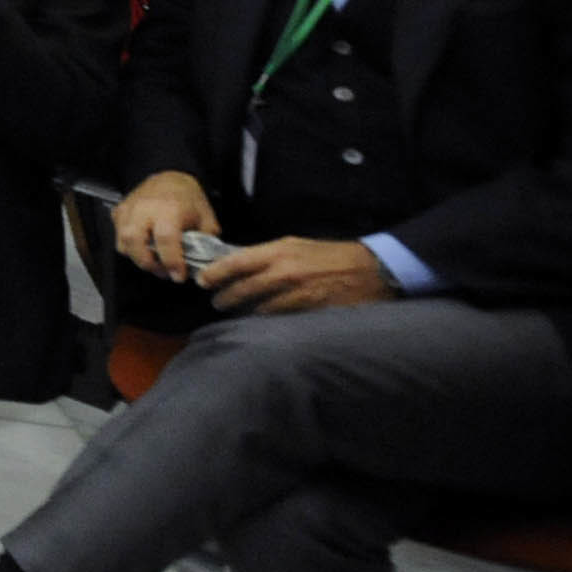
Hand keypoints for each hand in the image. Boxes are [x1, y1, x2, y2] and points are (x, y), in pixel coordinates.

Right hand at [112, 170, 218, 279]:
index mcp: (170, 208)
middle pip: (135, 242)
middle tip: (164, 271)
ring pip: (123, 242)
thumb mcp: (206, 220)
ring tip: (154, 261)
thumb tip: (203, 265)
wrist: (171, 178)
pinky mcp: (119, 211)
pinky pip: (117, 236)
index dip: (172, 262)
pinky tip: (144, 248)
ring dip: (138, 258)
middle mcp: (146, 208)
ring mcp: (130, 209)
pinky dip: (129, 247)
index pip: (166, 239)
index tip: (179, 276)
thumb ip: (205, 244)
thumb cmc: (188, 199)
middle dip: (149, 263)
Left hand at [203, 235, 394, 314]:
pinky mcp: (310, 313)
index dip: (215, 273)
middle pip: (243, 290)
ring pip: (259, 309)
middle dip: (225, 299)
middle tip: (216, 303)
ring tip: (235, 315)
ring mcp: (297, 295)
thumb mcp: (296, 245)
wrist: (370, 270)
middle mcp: (284, 273)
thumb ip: (268, 256)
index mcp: (279, 251)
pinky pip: (281, 321)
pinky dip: (268, 323)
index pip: (236, 263)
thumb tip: (240, 266)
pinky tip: (260, 326)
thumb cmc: (330, 255)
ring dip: (244, 314)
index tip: (202, 281)